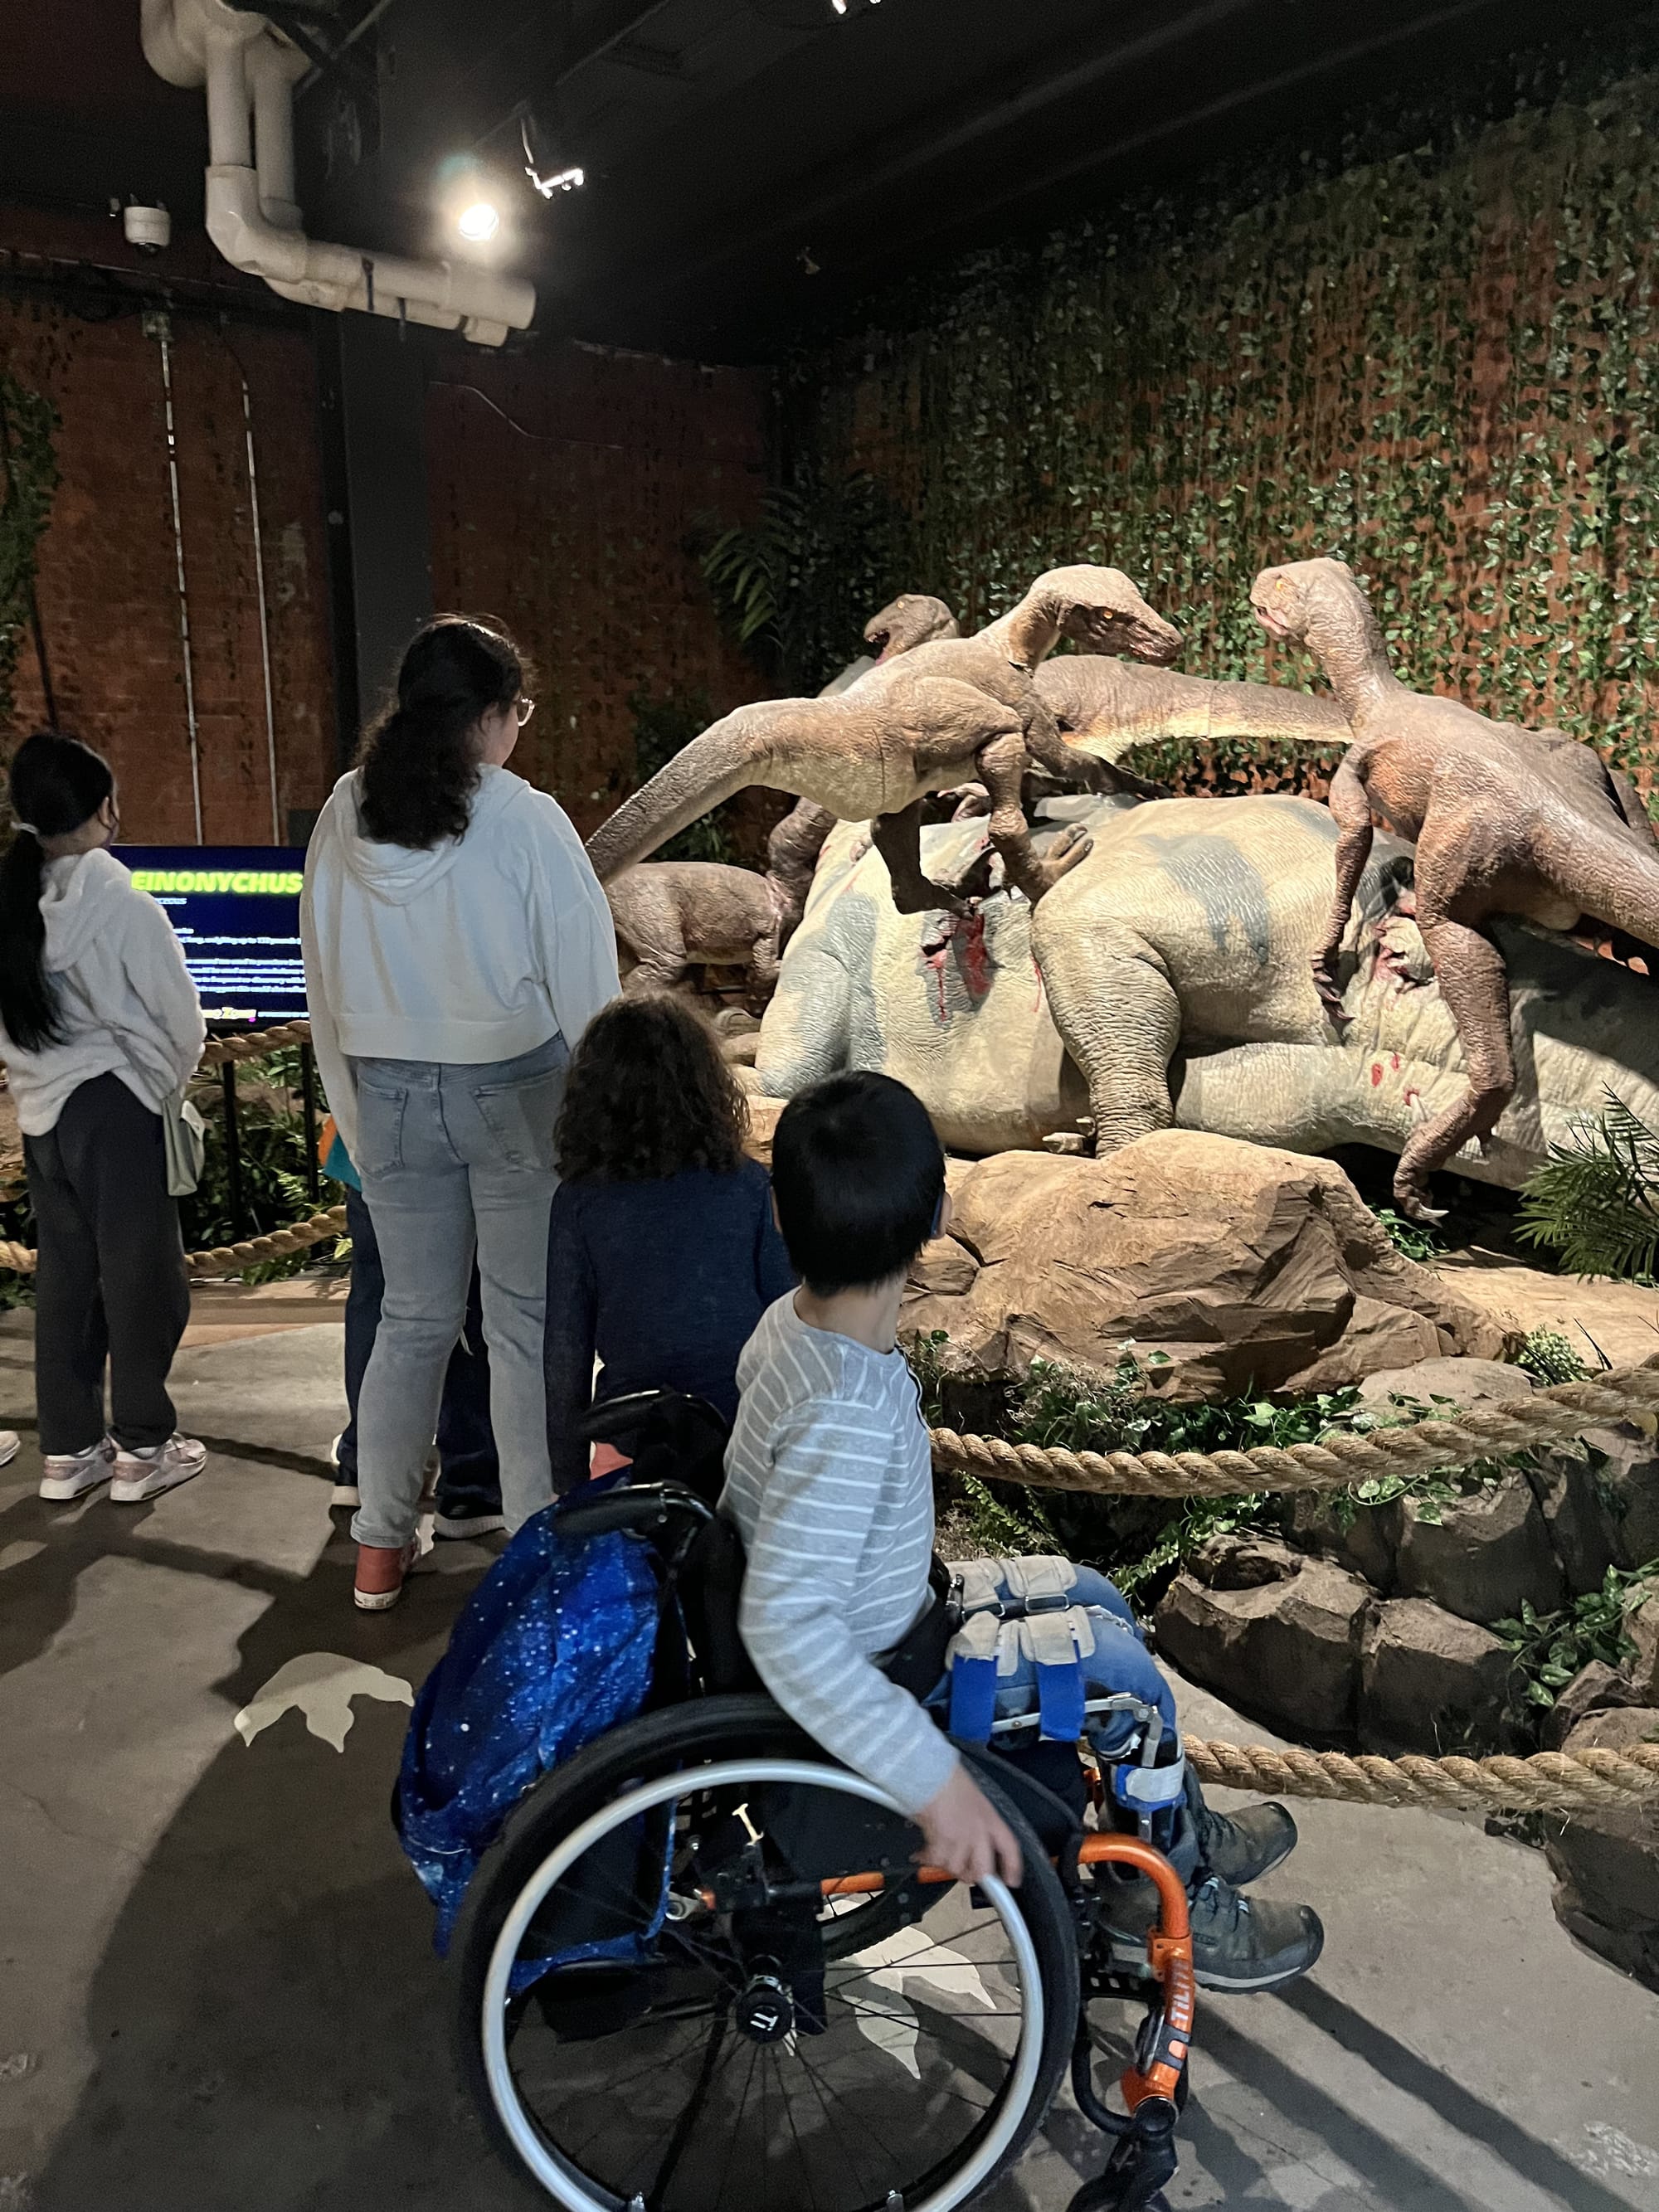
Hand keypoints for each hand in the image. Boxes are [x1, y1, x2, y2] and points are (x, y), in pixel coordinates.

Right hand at [915, 1764, 1022, 1887]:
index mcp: (990, 1818)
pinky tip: (922, 1853)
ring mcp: (961, 1840)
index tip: (1012, 1880)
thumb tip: (970, 1836)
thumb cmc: (947, 1778)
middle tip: (964, 1872)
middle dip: (972, 1874)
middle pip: (982, 1869)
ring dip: (945, 1864)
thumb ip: (976, 1818)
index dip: (1012, 1867)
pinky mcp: (942, 1843)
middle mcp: (979, 1832)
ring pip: (956, 1868)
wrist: (930, 1772)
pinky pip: (936, 1861)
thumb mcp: (973, 1797)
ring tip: (936, 1854)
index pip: (1009, 1848)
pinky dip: (927, 1859)